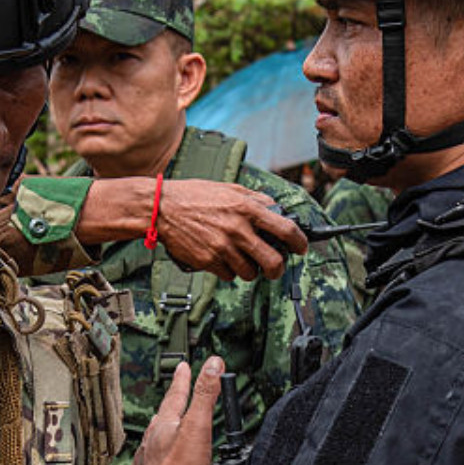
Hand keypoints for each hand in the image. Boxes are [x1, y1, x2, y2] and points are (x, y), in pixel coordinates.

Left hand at [131, 357, 221, 464]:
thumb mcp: (198, 425)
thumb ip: (206, 394)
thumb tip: (213, 364)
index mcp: (165, 425)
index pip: (175, 395)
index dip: (182, 380)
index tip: (183, 367)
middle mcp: (152, 440)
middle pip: (162, 417)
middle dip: (170, 405)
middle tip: (173, 395)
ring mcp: (147, 461)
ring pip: (151, 441)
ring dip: (158, 432)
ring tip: (160, 427)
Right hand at [155, 179, 306, 280]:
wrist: (162, 208)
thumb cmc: (194, 196)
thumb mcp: (229, 188)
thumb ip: (254, 198)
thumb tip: (276, 208)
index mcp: (247, 208)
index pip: (286, 229)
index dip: (300, 242)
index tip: (301, 248)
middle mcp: (238, 229)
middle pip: (272, 262)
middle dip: (277, 269)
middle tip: (274, 267)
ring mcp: (223, 248)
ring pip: (250, 273)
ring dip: (250, 270)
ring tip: (242, 260)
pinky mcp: (208, 261)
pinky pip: (228, 276)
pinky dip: (228, 271)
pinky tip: (222, 259)